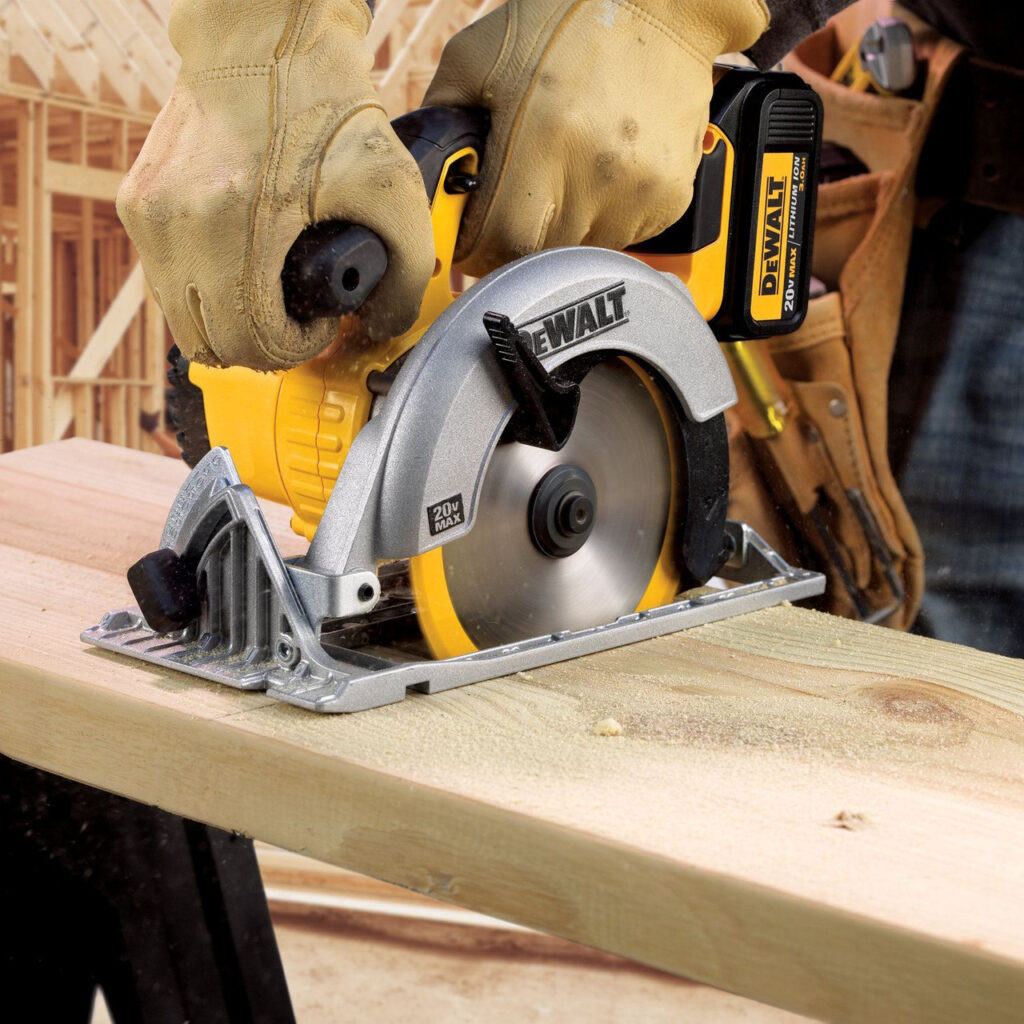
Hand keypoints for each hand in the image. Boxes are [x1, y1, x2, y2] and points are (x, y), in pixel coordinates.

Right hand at [117, 0, 434, 370]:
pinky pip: (167, 281)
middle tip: (296, 319)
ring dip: (230, 322)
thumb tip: (385, 324)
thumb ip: (407, 271)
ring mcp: (148, 213)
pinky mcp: (137, 201)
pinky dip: (207, 290)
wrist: (264, 33)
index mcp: (233, 223)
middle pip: (208, 343)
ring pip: (181, 319)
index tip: (318, 322)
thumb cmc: (324, 102)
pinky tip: (244, 267)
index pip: (249, 341)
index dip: (293, 349)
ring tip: (272, 295)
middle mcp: (176, 223)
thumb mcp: (392, 187)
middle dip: (262, 345)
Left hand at [424, 0, 768, 276]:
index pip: (502, 242)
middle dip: (515, 239)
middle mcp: (597, 171)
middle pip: (540, 253)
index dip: (478, 250)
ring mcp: (640, 189)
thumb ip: (440, 119)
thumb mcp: (477, 57)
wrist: (661, 4)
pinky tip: (599, 175)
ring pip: (582, 249)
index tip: (470, 241)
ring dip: (561, 229)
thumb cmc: (562, 22)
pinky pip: (623, 237)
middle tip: (510, 207)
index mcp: (544, 138)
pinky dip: (603, 219)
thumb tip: (423, 179)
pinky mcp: (671, 197)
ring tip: (561, 179)